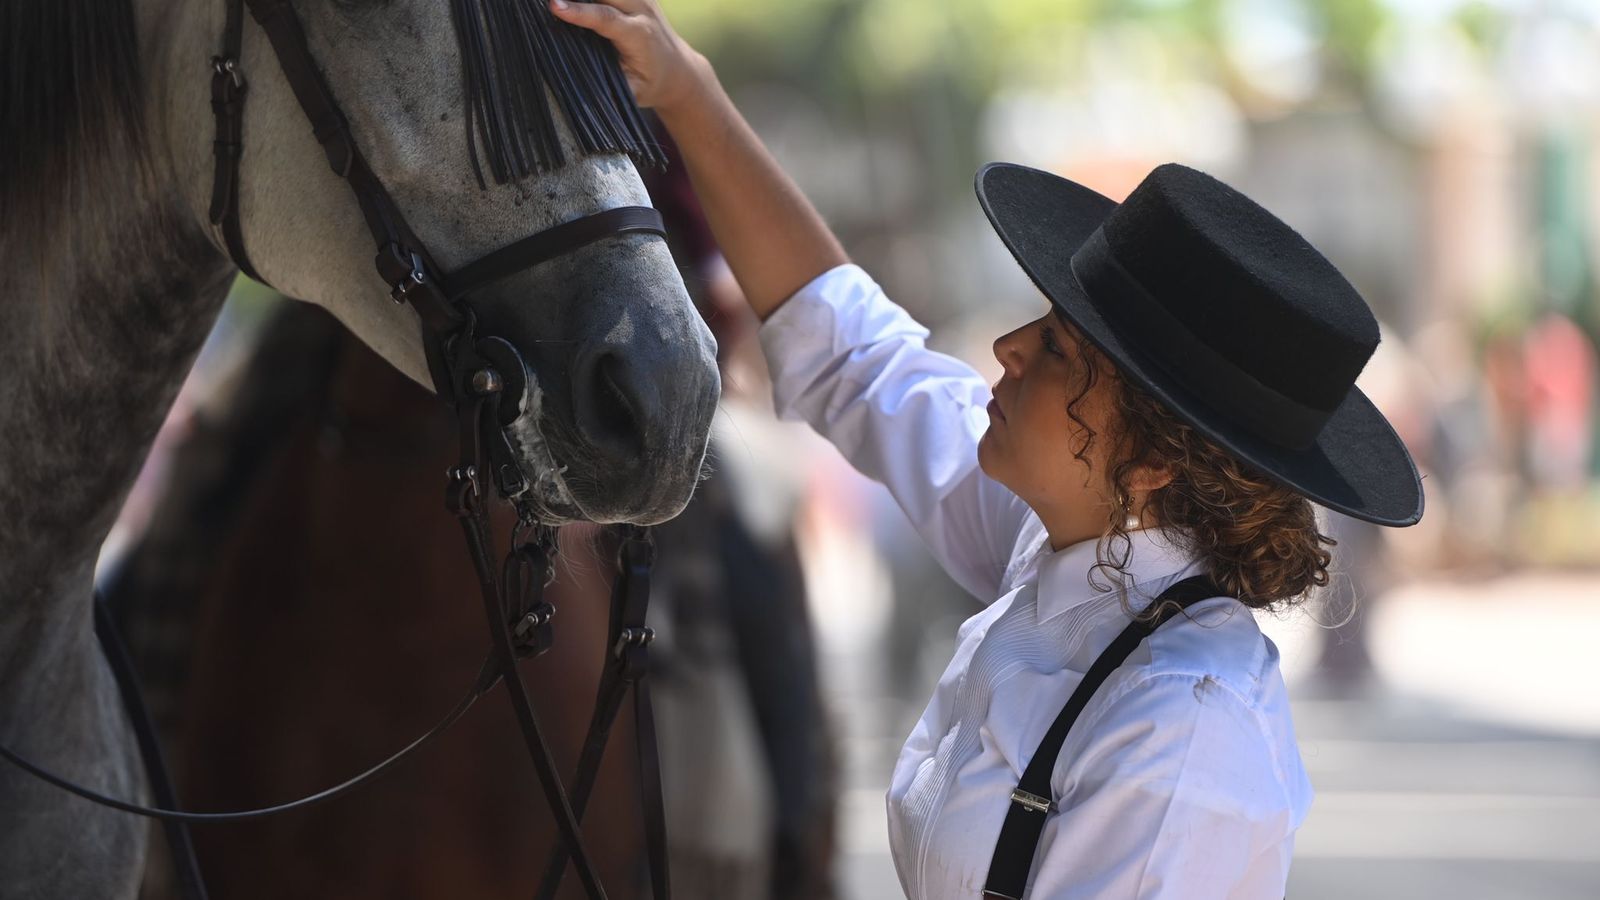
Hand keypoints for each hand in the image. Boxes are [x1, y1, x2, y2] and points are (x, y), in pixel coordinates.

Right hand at [548, 0, 709, 113]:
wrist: (678, 70)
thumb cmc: (652, 83)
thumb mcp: (634, 91)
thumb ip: (611, 82)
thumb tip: (579, 81)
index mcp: (640, 35)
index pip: (606, 18)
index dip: (580, 11)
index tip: (554, 6)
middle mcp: (642, 9)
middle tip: (548, 0)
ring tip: (557, 0)